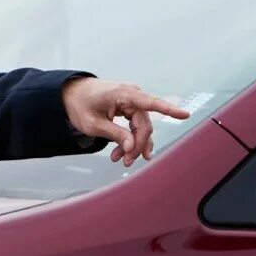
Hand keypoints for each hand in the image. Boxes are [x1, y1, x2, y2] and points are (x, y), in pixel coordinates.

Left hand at [61, 78, 190, 167]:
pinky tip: (123, 152)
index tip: (185, 115)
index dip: (169, 110)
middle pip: (144, 125)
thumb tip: (132, 147)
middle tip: (125, 162)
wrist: (71, 94)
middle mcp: (132, 95)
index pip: (151, 103)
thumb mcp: (93, 123)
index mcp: (123, 94)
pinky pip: (135, 126)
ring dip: (133, 145)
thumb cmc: (80, 104)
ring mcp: (132, 101)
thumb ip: (115, 134)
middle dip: (136, 146)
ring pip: (141, 128)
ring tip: (121, 160)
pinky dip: (129, 139)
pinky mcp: (129, 108)